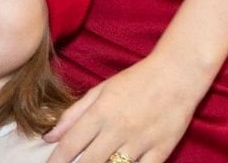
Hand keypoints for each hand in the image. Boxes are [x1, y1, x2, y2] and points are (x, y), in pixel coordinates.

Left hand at [42, 54, 209, 162]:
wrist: (177, 74)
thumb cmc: (136, 80)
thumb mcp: (100, 91)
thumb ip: (74, 114)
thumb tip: (50, 136)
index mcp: (101, 113)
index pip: (71, 143)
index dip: (57, 160)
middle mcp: (118, 129)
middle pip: (89, 161)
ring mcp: (141, 141)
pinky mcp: (162, 150)